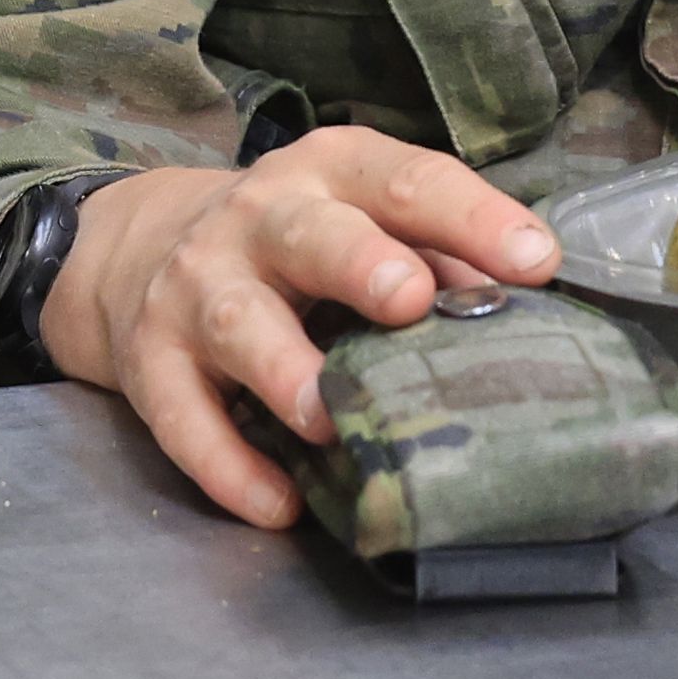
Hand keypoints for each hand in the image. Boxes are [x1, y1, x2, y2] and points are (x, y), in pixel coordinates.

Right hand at [46, 133, 563, 528]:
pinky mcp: (151, 362)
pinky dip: (227, 464)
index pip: (402, 182)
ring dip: (283, 368)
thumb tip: (528, 303)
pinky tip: (279, 502)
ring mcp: (196, 288)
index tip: (535, 261)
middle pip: (308, 234)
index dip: (470, 217)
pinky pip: (183, 417)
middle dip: (357, 262)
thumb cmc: (296, 245)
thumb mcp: (362, 220)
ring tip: (328, 418)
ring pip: (237, 323)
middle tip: (408, 298)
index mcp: (329, 176)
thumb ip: (439, 254)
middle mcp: (258, 221)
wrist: (142, 250)